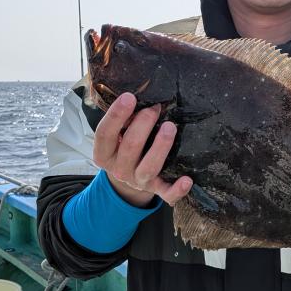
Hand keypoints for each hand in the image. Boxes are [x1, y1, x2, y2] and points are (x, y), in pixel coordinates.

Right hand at [93, 92, 192, 207]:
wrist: (129, 180)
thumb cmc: (124, 148)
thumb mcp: (116, 136)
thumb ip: (123, 121)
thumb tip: (138, 96)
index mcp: (103, 154)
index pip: (105, 134)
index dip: (116, 115)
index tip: (129, 97)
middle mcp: (119, 170)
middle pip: (130, 147)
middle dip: (143, 125)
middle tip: (155, 108)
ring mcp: (138, 181)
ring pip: (149, 167)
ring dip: (160, 146)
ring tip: (170, 127)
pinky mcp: (157, 190)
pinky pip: (167, 194)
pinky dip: (177, 189)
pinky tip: (187, 179)